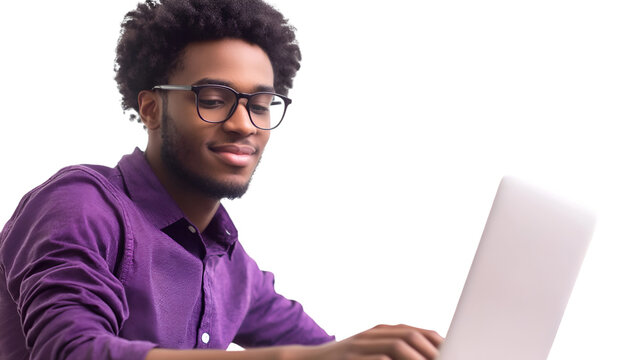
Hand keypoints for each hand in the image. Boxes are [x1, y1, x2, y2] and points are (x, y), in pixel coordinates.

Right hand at [300, 324, 443, 359]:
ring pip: (396, 346)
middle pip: (410, 336)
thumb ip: (392, 350)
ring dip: (417, 358)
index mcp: (379, 332)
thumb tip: (424, 353)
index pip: (416, 331)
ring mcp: (359, 347)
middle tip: (447, 359)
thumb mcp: (369, 351)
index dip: (437, 340)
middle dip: (432, 350)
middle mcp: (371, 336)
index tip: (453, 351)